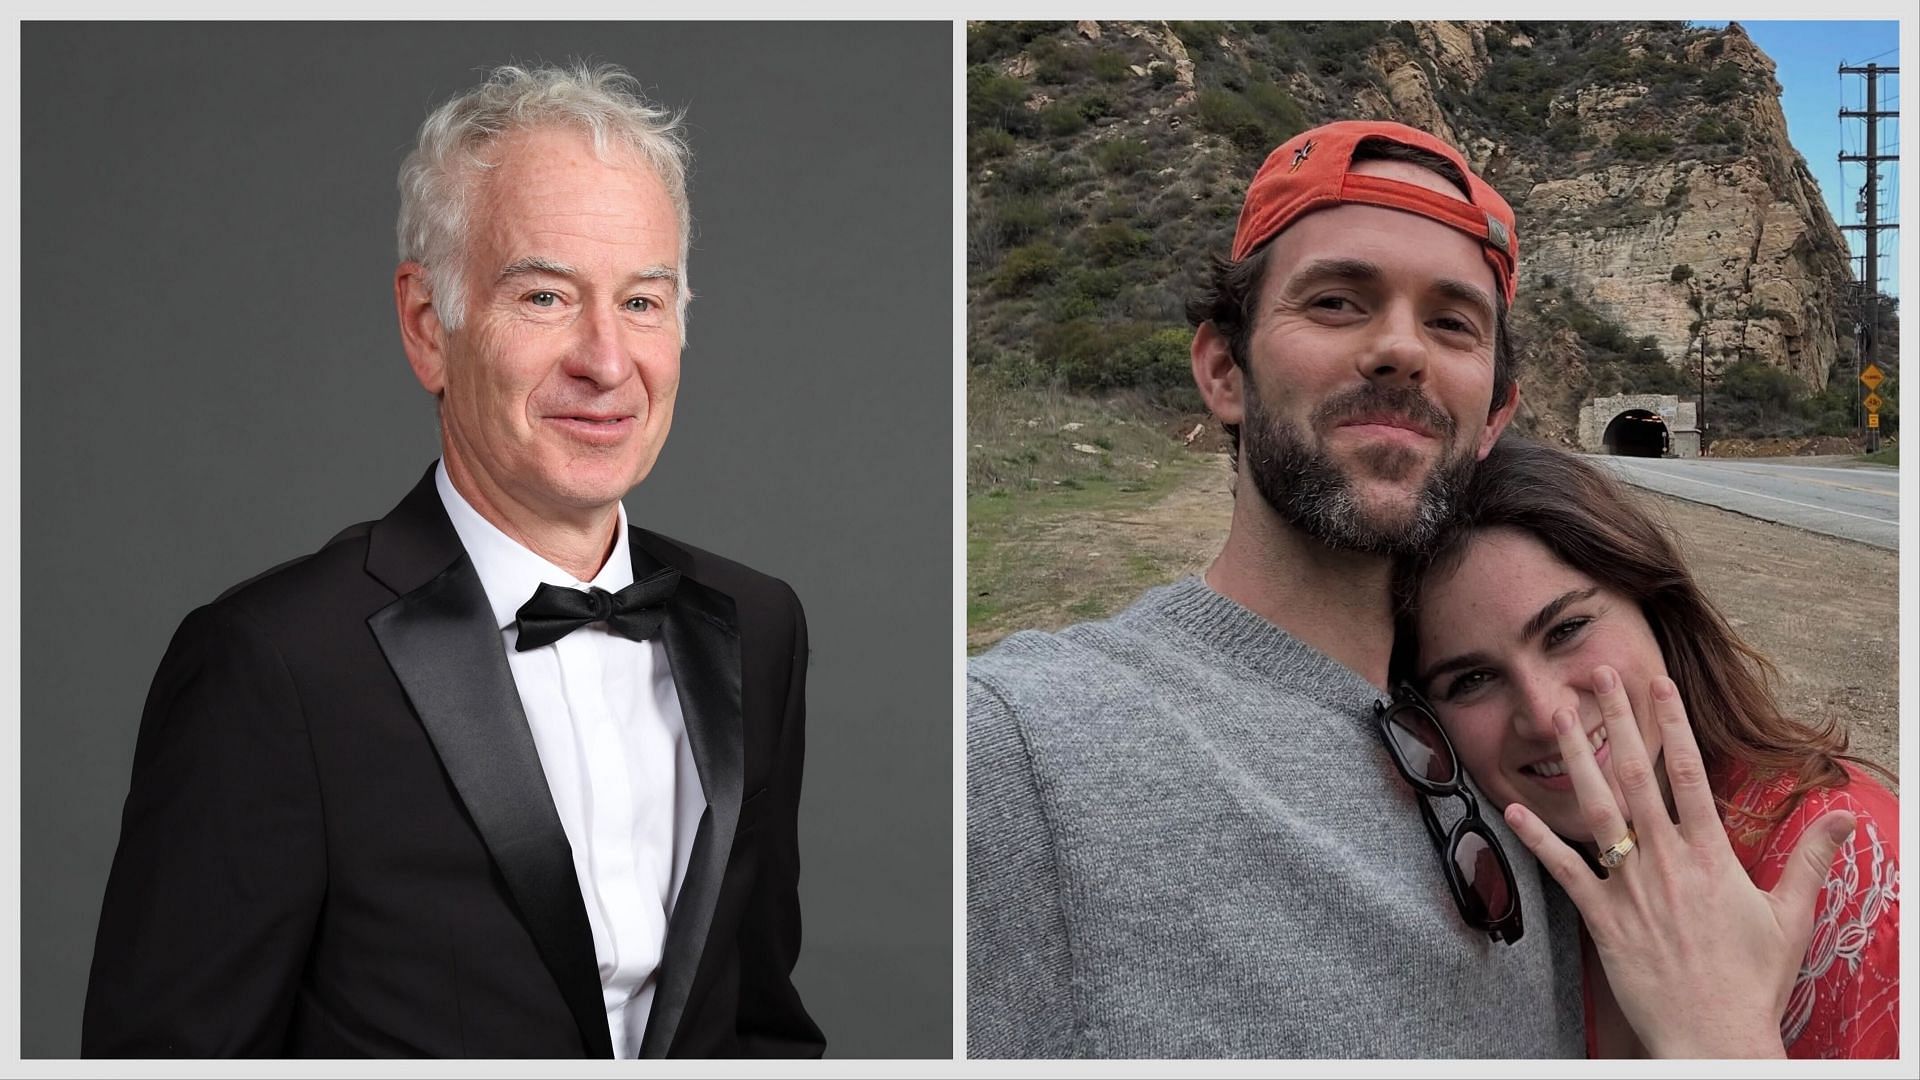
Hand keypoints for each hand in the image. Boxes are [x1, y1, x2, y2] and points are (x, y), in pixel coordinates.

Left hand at [1500, 666, 1855, 1058]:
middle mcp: (1667, 861)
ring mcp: (1631, 887)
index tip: (1657, 684)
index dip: (1672, 725)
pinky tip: (1514, 810)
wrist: (1716, 1035)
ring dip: (1574, 761)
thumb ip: (1810, 859)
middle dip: (1615, 721)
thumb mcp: (1790, 915)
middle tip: (1596, 676)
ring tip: (1553, 717)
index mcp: (1711, 855)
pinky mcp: (1603, 919)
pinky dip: (1539, 840)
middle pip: (1636, 776)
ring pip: (1597, 811)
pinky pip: (1565, 873)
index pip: (1689, 774)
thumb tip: (1845, 816)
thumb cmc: (1753, 979)